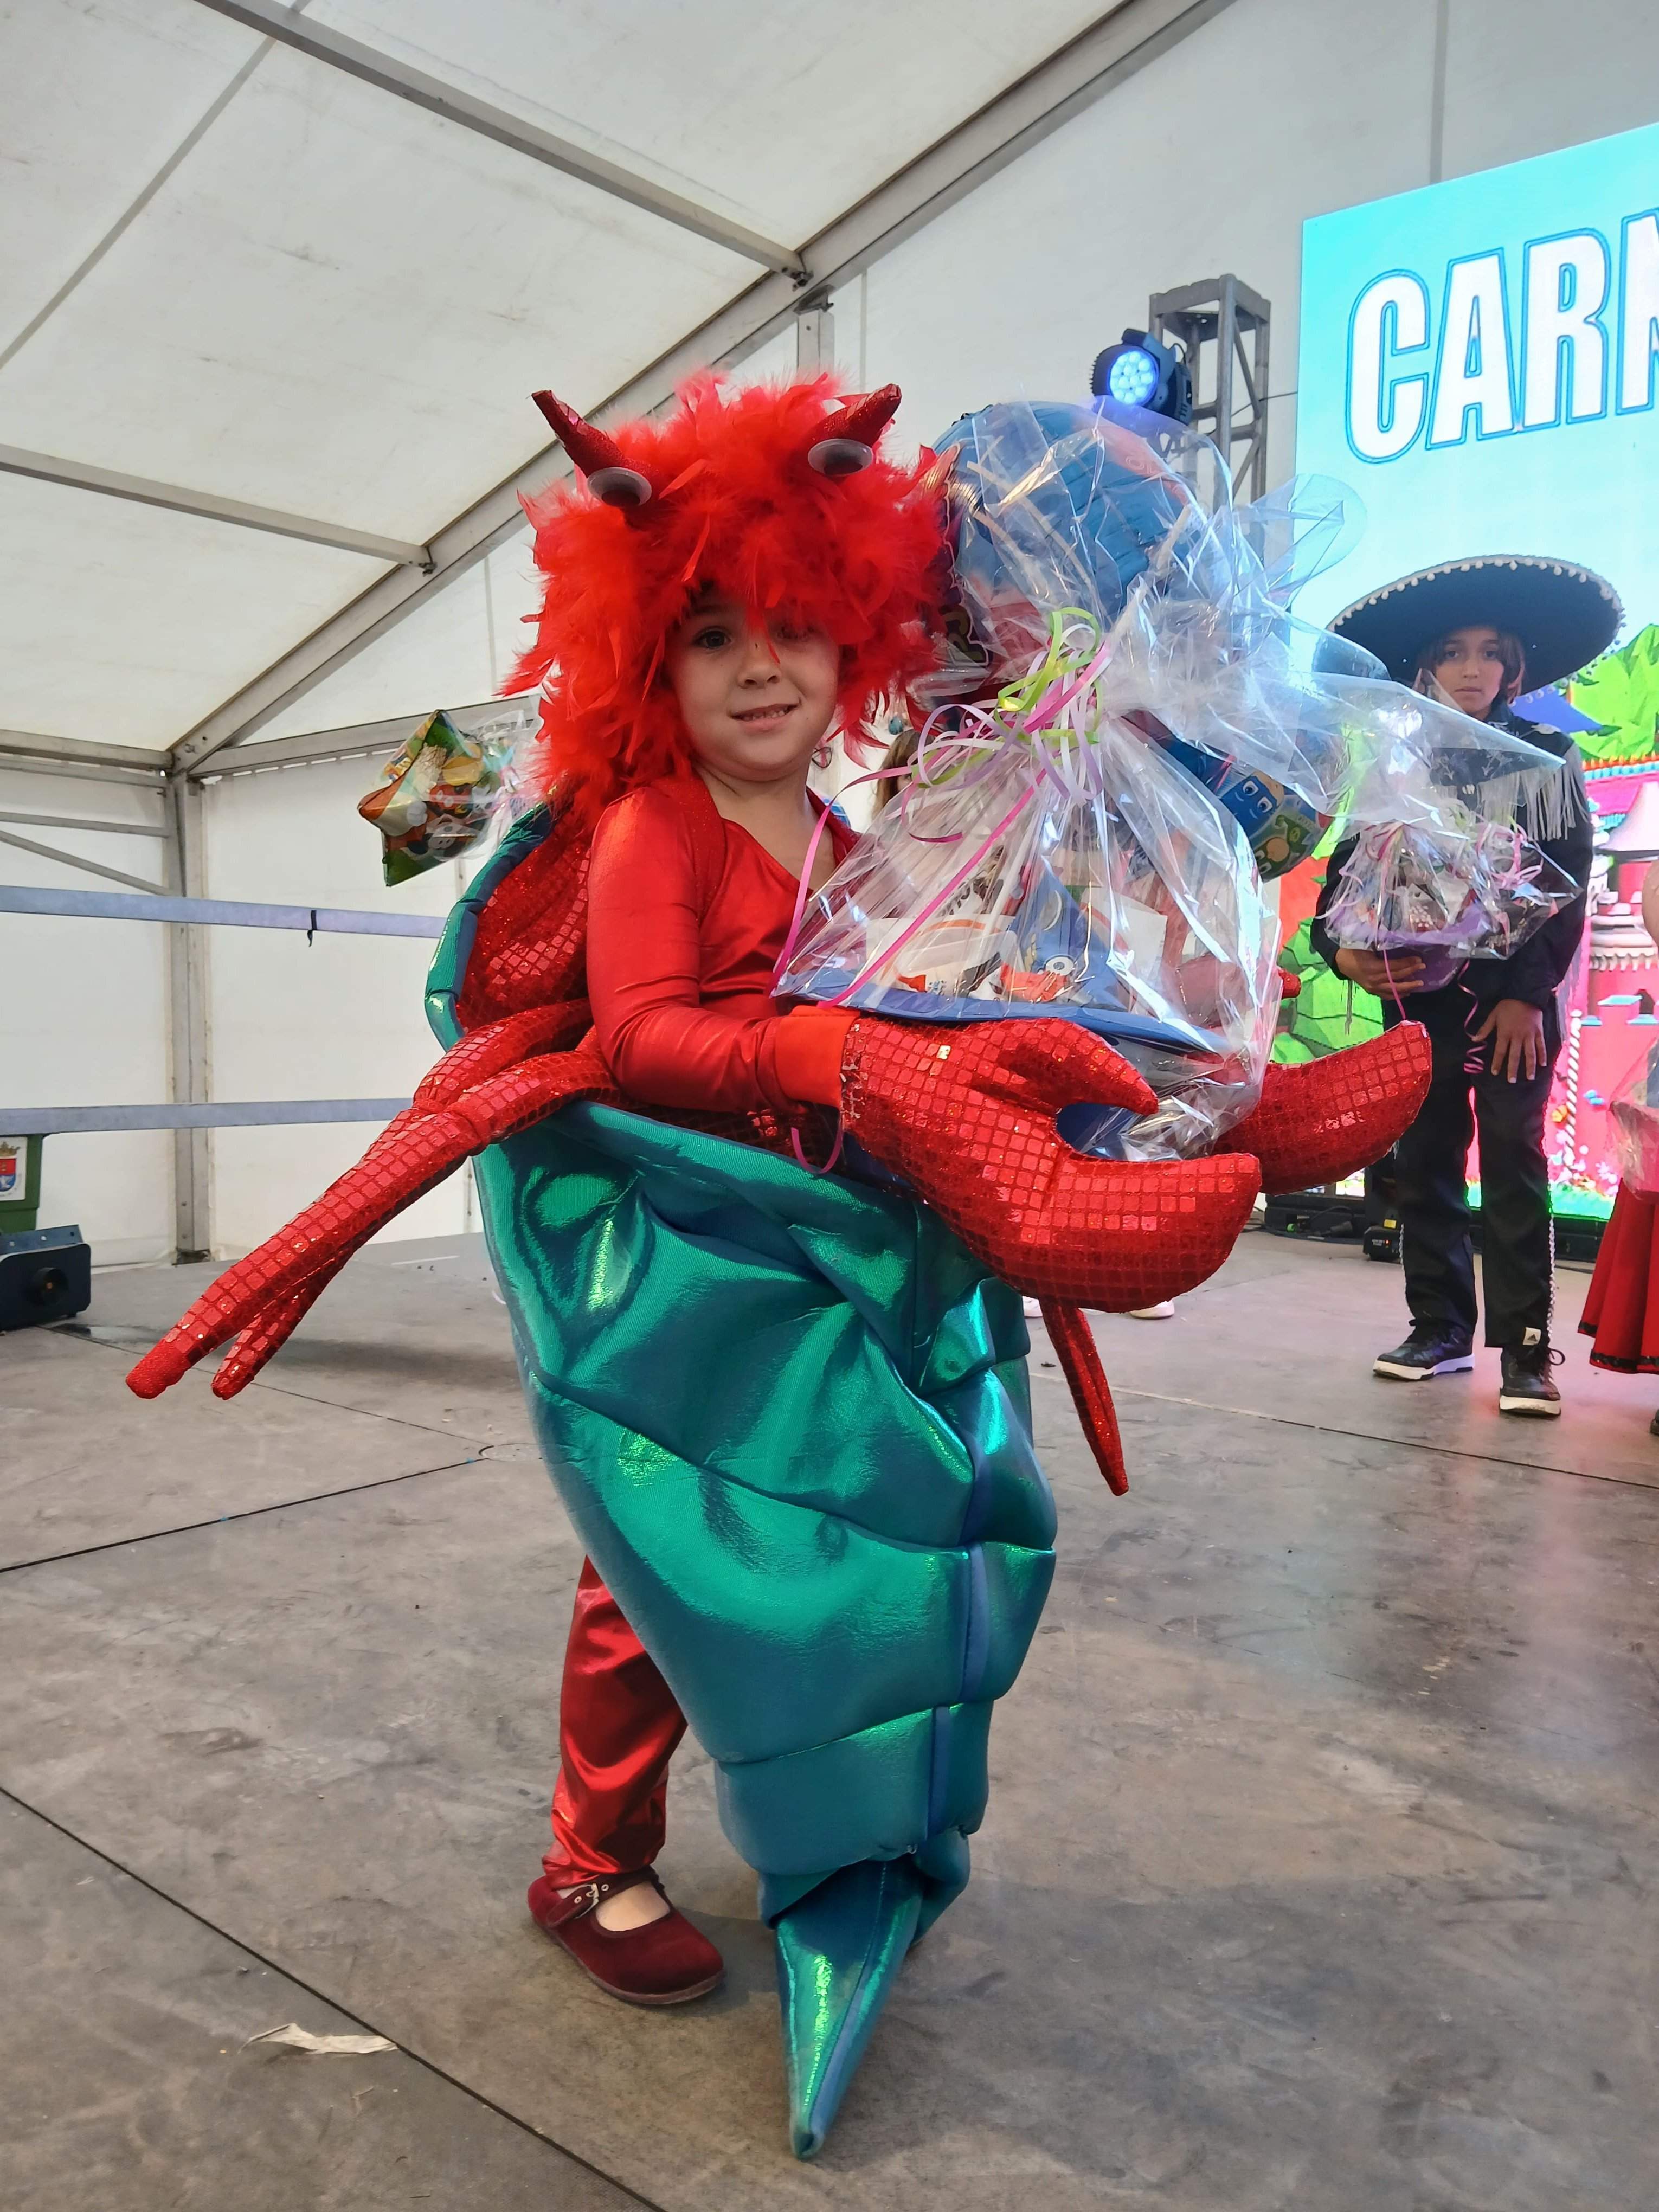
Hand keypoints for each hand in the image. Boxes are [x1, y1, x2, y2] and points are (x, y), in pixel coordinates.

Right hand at [839, 1016, 1259, 1309]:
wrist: (897, 1101)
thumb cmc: (959, 1067)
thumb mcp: (1025, 1044)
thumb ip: (1091, 1066)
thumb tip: (1148, 1102)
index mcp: (1027, 1203)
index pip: (1134, 1219)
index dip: (1199, 1202)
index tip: (1245, 1168)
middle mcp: (1029, 1251)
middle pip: (1141, 1264)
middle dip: (1206, 1228)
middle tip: (1250, 1183)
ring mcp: (1029, 1263)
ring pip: (1129, 1282)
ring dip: (1189, 1252)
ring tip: (1232, 1205)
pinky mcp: (1034, 1258)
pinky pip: (1107, 1278)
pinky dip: (1158, 1263)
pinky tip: (1193, 1233)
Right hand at [1334, 946, 1426, 995]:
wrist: (1340, 961)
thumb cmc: (1354, 950)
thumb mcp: (1368, 946)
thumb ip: (1383, 948)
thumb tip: (1401, 944)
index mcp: (1372, 967)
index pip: (1394, 966)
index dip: (1407, 963)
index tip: (1418, 959)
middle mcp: (1373, 979)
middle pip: (1396, 977)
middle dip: (1411, 972)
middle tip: (1423, 968)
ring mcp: (1372, 987)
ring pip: (1393, 989)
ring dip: (1407, 987)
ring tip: (1419, 984)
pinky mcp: (1371, 991)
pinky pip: (1386, 995)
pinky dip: (1397, 995)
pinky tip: (1406, 993)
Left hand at [1471, 998, 1546, 1082]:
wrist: (1526, 995)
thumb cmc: (1508, 1005)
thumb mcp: (1493, 1015)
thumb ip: (1485, 1029)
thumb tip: (1474, 1040)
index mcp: (1505, 1033)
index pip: (1500, 1051)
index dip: (1497, 1062)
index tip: (1495, 1072)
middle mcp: (1518, 1037)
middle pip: (1515, 1056)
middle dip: (1513, 1069)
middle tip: (1511, 1081)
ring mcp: (1530, 1035)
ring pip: (1530, 1054)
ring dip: (1529, 1066)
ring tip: (1529, 1077)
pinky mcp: (1539, 1032)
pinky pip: (1541, 1046)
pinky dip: (1542, 1055)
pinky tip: (1543, 1065)